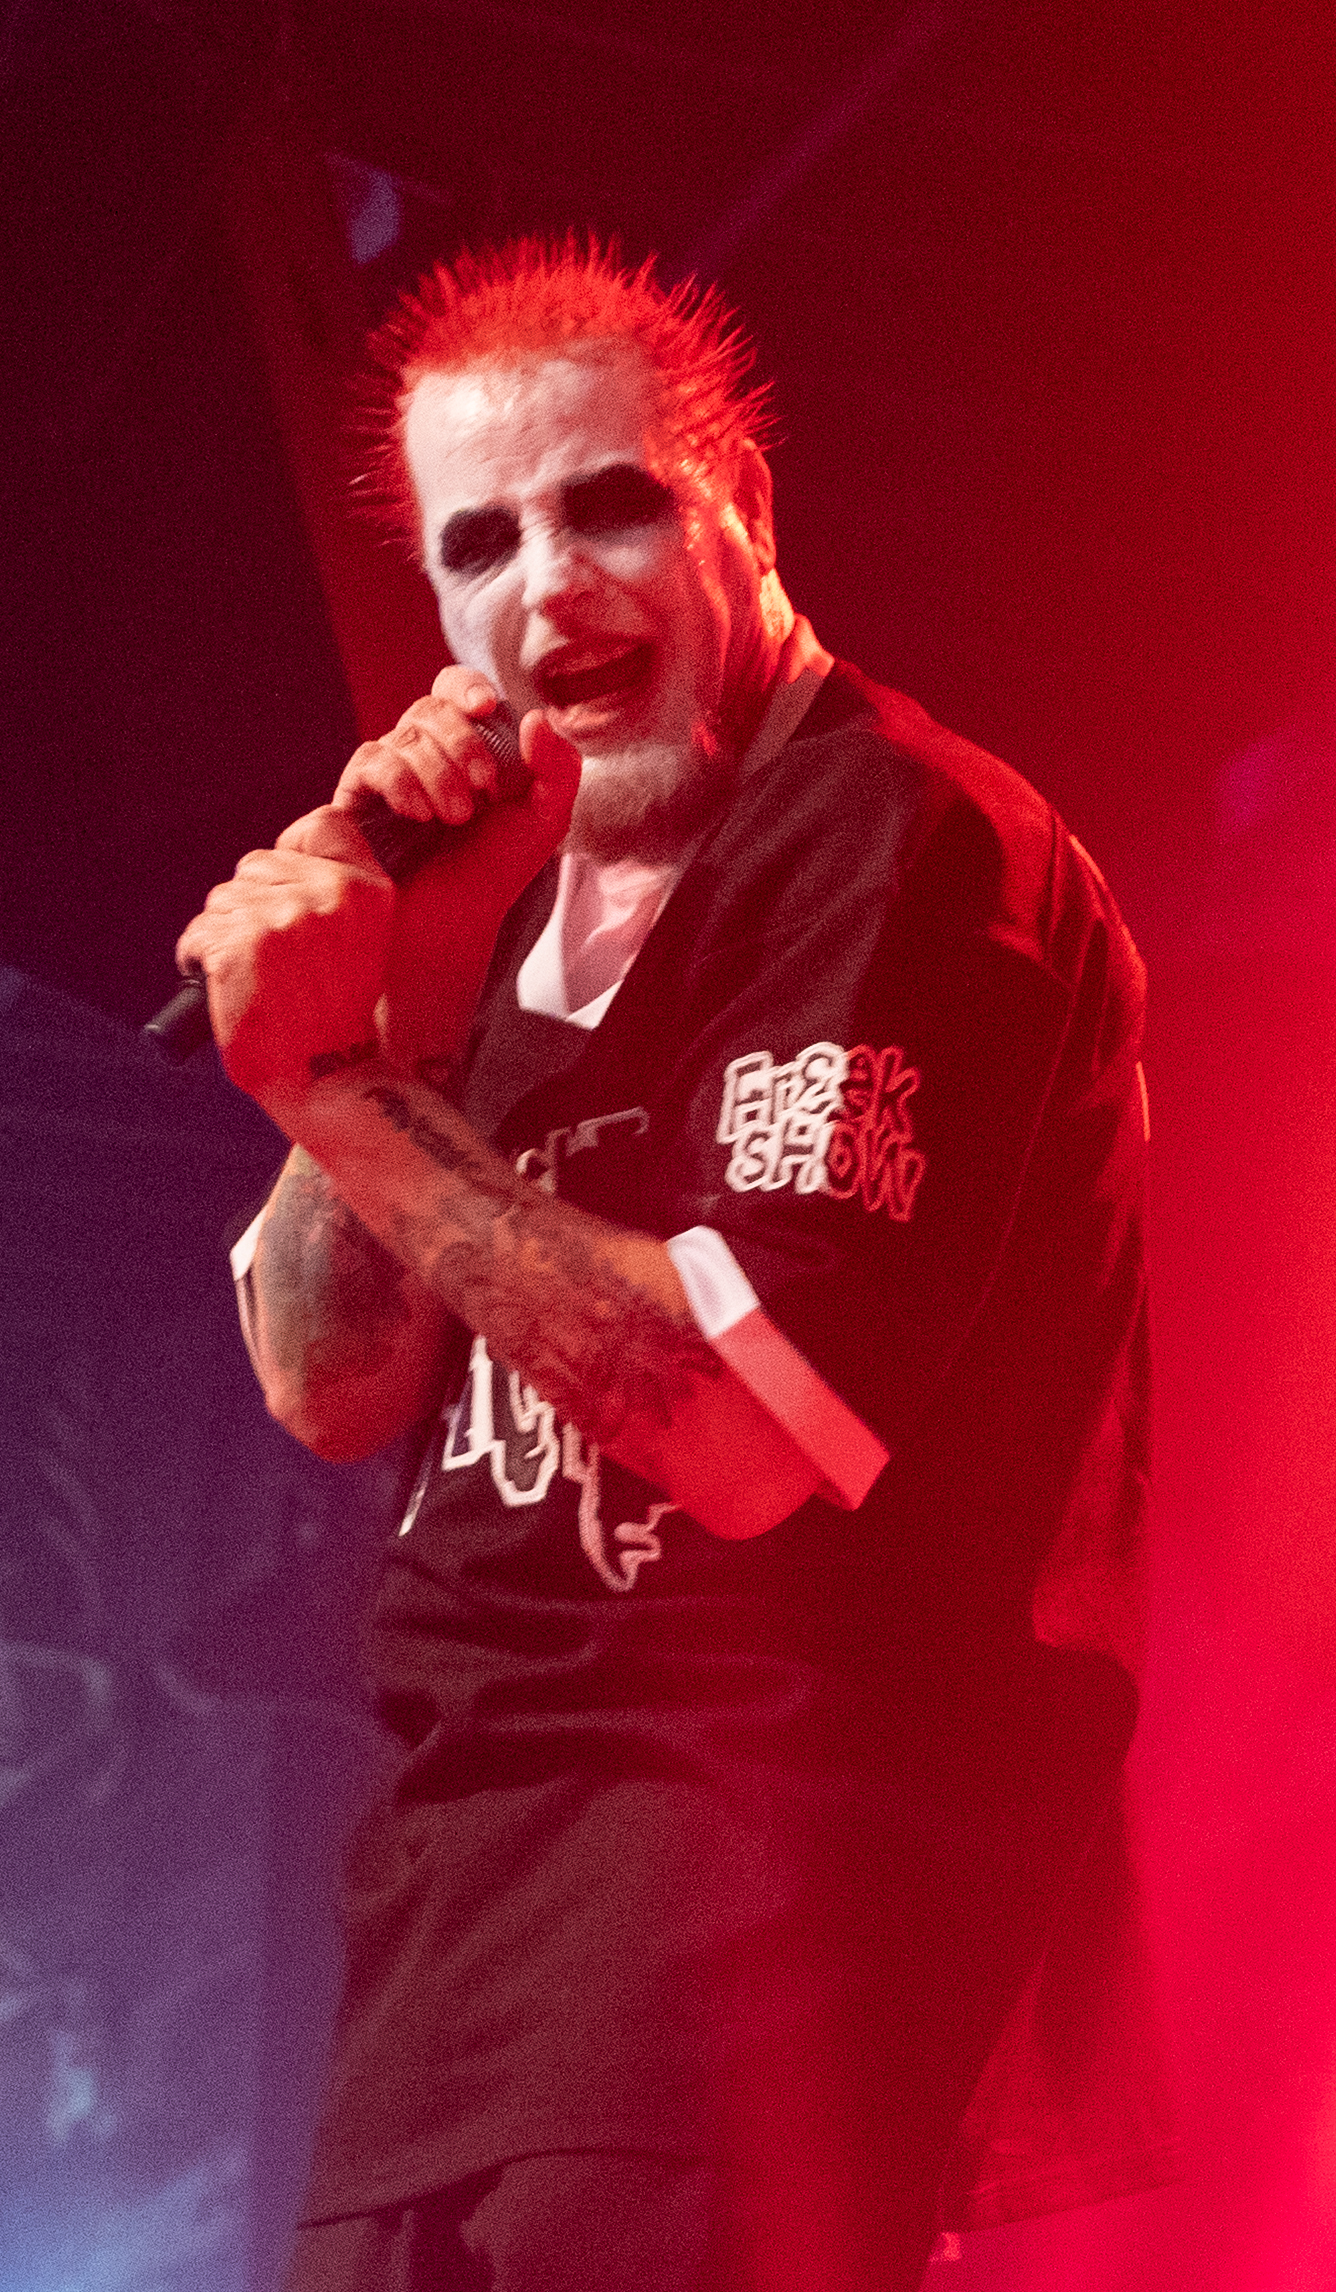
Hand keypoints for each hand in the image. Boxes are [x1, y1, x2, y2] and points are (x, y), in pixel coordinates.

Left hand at [175, 811, 394, 1108]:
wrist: (328, 1079)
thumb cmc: (339, 1017)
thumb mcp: (366, 942)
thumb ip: (334, 894)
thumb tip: (275, 862)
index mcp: (367, 891)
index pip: (322, 825)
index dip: (293, 852)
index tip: (286, 890)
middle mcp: (326, 896)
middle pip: (256, 864)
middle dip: (251, 903)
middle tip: (266, 954)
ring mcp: (279, 919)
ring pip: (222, 900)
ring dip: (223, 935)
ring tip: (247, 976)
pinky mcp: (236, 947)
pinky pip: (197, 934)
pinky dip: (197, 958)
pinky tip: (221, 986)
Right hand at [332, 668, 580, 1070]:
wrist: (446, 929)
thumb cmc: (491, 877)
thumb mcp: (544, 822)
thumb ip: (559, 769)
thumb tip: (536, 716)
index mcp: (466, 749)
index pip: (456, 691)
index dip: (467, 687)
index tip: (487, 708)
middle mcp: (424, 755)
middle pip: (431, 706)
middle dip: (462, 741)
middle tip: (484, 787)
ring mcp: (387, 775)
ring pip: (404, 734)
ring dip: (438, 770)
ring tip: (456, 818)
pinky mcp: (356, 799)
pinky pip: (370, 761)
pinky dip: (400, 779)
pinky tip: (419, 814)